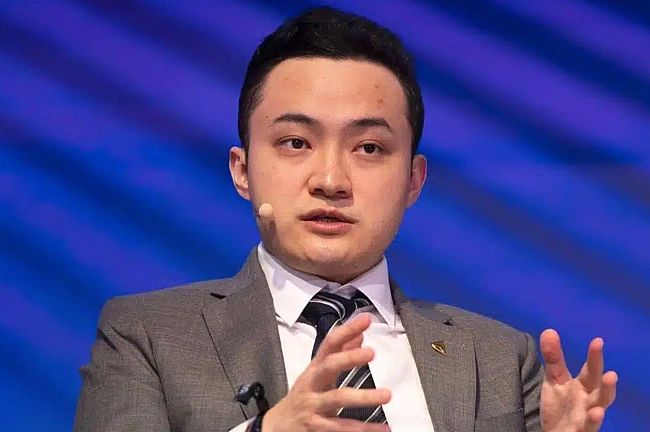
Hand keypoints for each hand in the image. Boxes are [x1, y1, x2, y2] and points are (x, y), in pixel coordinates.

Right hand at [262, 313, 390, 431]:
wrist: (278, 427)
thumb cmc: (303, 396)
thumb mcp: (318, 373)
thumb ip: (340, 354)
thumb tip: (359, 335)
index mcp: (315, 368)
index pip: (330, 344)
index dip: (347, 330)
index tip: (365, 320)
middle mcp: (312, 384)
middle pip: (328, 366)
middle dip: (349, 358)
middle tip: (371, 353)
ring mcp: (313, 405)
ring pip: (337, 399)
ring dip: (364, 397)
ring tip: (386, 394)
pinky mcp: (316, 427)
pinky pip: (340, 427)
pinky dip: (363, 429)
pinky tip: (382, 428)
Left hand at [540, 330, 617, 431]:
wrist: (556, 429)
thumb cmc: (560, 403)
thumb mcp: (554, 379)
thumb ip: (553, 358)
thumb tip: (549, 331)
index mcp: (584, 386)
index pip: (591, 370)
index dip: (594, 357)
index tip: (598, 341)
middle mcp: (588, 400)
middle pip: (599, 389)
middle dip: (605, 381)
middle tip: (611, 372)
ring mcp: (585, 417)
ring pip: (599, 407)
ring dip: (605, 399)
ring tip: (609, 388)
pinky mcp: (579, 430)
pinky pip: (587, 427)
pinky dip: (592, 421)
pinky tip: (595, 413)